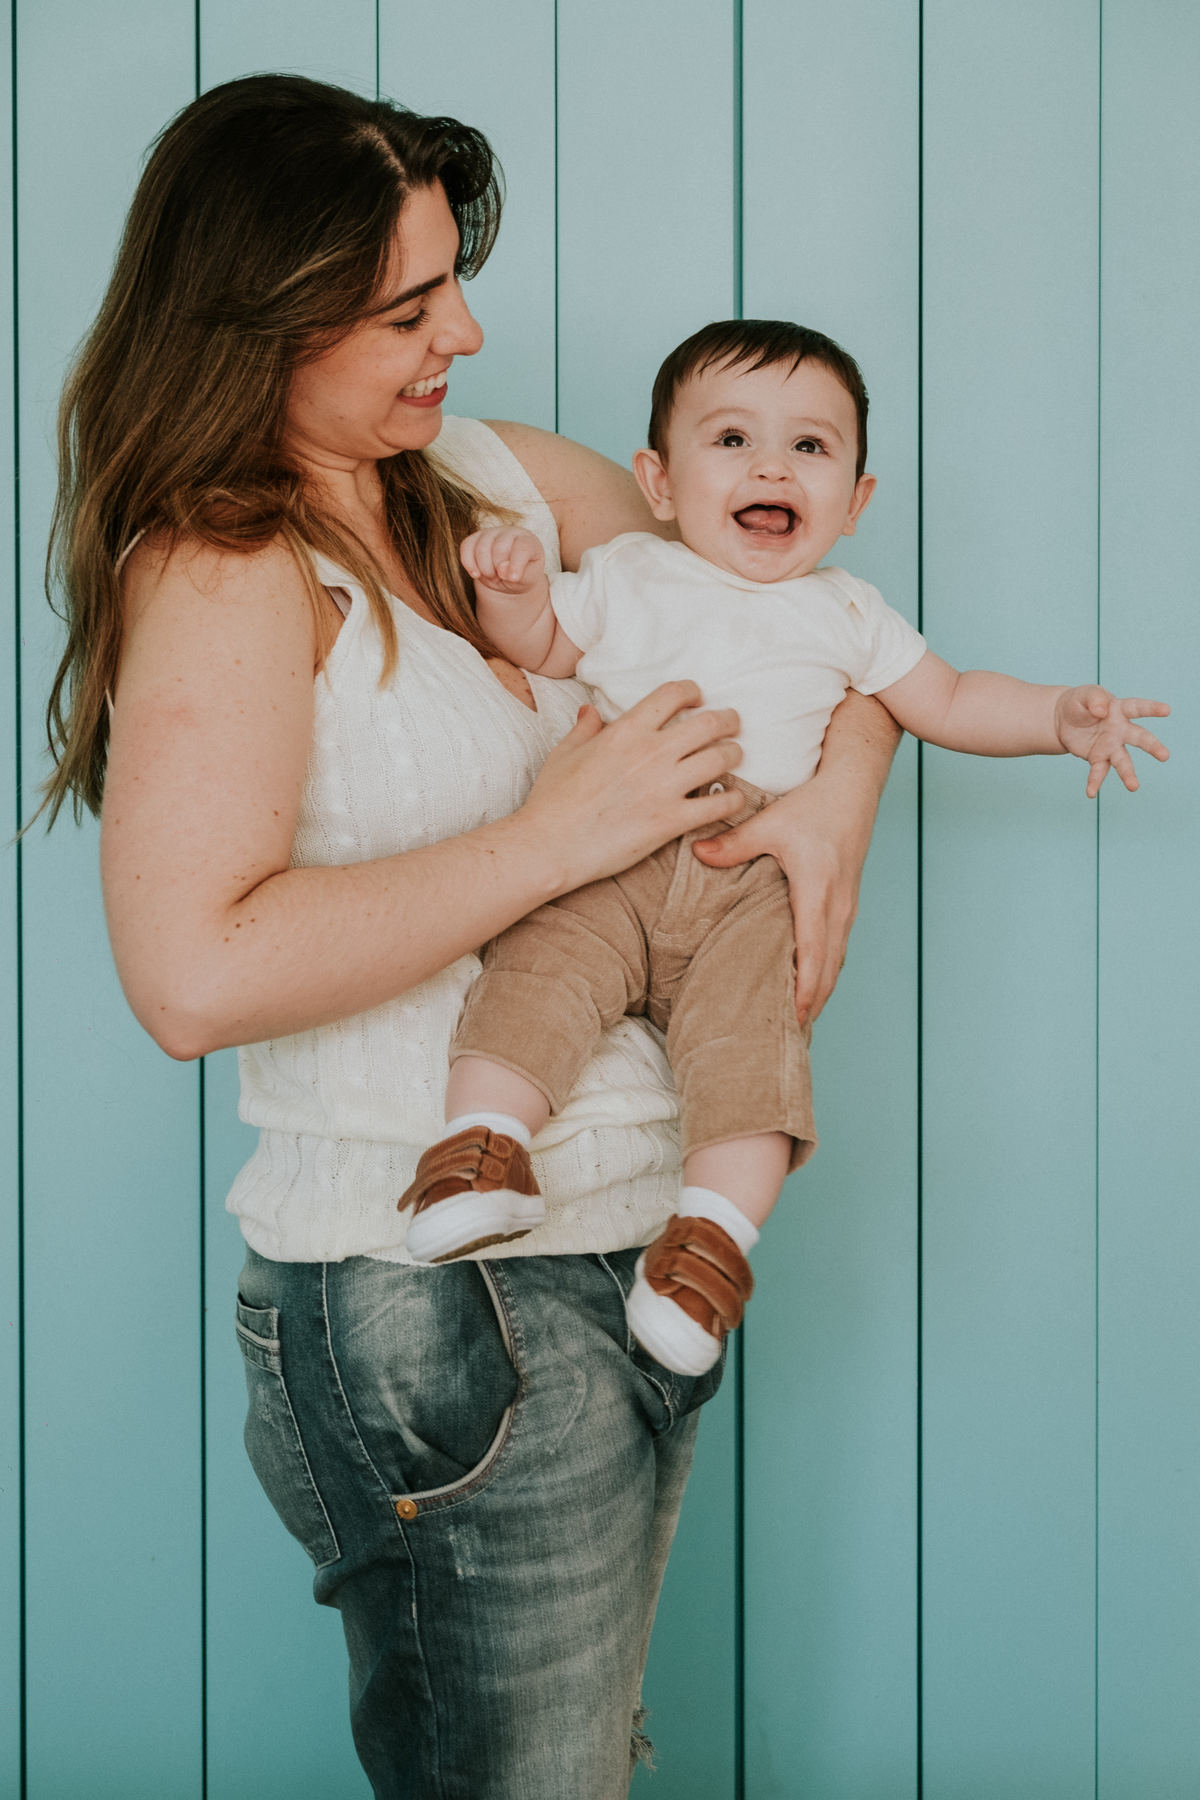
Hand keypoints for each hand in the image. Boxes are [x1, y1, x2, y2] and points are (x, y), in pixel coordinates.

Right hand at [460, 527, 545, 595]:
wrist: (508, 575)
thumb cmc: (522, 576)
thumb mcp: (528, 580)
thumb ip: (520, 575)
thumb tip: (502, 569)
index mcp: (528, 541)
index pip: (522, 548)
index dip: (516, 564)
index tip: (513, 579)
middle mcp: (510, 532)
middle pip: (499, 548)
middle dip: (498, 570)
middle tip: (501, 579)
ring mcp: (491, 532)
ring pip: (481, 548)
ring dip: (484, 569)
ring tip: (492, 576)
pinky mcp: (475, 538)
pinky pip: (466, 546)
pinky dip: (468, 563)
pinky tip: (476, 574)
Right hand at [521, 682, 743, 891]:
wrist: (550, 845)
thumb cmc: (552, 800)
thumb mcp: (563, 753)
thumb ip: (584, 729)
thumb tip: (590, 711)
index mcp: (626, 731)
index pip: (672, 694)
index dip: (692, 691)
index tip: (697, 698)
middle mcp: (652, 752)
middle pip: (710, 723)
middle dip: (728, 720)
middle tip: (732, 725)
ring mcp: (665, 786)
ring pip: (722, 758)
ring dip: (734, 755)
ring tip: (733, 757)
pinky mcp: (672, 820)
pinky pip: (719, 804)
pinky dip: (733, 799)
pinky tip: (732, 799)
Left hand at [692, 781, 869, 1024]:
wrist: (853, 786)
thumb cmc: (814, 805)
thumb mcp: (769, 823)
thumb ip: (733, 844)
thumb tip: (697, 853)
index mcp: (818, 893)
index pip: (813, 954)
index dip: (804, 990)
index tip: (792, 1018)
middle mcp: (838, 906)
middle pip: (829, 968)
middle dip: (813, 1003)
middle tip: (790, 1034)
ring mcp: (847, 905)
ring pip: (837, 959)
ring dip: (821, 989)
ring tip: (799, 1019)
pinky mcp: (847, 901)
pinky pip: (838, 946)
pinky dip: (827, 969)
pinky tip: (812, 982)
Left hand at [1054, 686, 1169, 795]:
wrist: (1062, 719)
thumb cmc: (1080, 703)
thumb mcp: (1084, 695)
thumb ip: (1094, 699)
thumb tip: (1102, 710)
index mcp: (1120, 710)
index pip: (1137, 708)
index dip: (1152, 708)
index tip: (1166, 710)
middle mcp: (1120, 730)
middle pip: (1140, 738)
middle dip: (1152, 746)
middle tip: (1165, 756)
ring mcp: (1110, 746)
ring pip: (1123, 761)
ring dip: (1128, 774)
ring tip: (1134, 787)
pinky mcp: (1097, 758)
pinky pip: (1098, 772)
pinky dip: (1095, 782)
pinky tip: (1091, 793)